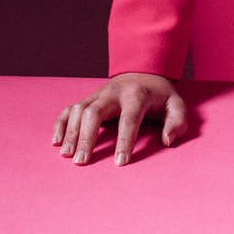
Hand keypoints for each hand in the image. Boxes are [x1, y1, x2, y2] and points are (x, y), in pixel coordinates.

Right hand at [52, 72, 186, 165]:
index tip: (120, 163)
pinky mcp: (89, 98)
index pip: (129, 118)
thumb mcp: (176, 104)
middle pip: (95, 112)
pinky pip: (70, 108)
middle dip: (87, 137)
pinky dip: (61, 123)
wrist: (144, 70)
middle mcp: (113, 92)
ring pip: (80, 110)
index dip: (125, 140)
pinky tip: (56, 141)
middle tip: (82, 162)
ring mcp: (98, 94)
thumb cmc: (159, 95)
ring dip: (72, 132)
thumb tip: (167, 140)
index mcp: (137, 95)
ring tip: (67, 155)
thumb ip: (177, 121)